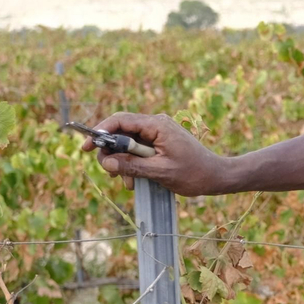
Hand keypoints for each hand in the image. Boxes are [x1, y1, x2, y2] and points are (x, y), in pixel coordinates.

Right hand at [84, 112, 229, 195]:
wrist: (216, 176)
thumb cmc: (194, 173)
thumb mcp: (160, 172)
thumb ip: (132, 166)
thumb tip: (106, 162)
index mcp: (157, 125)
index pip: (121, 121)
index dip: (101, 132)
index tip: (87, 147)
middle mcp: (155, 125)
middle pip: (121, 132)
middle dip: (112, 153)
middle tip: (110, 173)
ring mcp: (157, 134)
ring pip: (127, 144)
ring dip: (122, 163)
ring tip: (127, 182)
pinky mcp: (159, 144)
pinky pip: (138, 151)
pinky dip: (132, 164)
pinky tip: (135, 181)